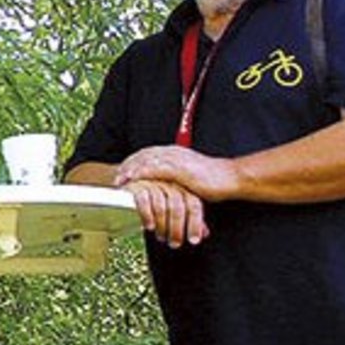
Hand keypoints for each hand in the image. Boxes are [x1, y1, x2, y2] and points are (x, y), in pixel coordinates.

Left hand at [114, 145, 239, 201]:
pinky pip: (154, 169)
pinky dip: (141, 173)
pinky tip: (131, 180)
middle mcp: (172, 152)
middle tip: (114, 178)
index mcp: (173, 153)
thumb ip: (173, 180)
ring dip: (130, 170)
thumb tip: (163, 191)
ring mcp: (176, 158)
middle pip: (142, 155)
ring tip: (118, 181)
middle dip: (126, 166)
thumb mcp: (187, 179)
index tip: (120, 173)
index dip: (132, 163)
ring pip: (145, 160)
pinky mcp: (179, 168)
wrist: (230, 178)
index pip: (147, 154)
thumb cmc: (211, 181)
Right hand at [123, 178, 208, 248]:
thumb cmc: (153, 203)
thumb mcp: (173, 210)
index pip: (194, 204)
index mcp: (181, 188)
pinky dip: (147, 215)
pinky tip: (149, 227)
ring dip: (162, 225)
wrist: (127, 192)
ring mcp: (152, 184)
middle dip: (177, 229)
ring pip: (161, 206)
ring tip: (161, 238)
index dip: (195, 224)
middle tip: (175, 243)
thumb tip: (204, 233)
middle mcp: (168, 184)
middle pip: (178, 207)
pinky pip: (143, 201)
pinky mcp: (135, 187)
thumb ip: (188, 218)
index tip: (193, 241)